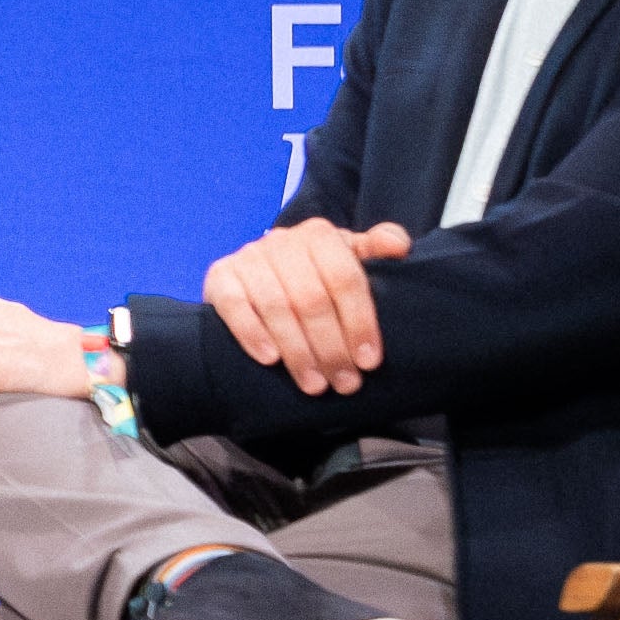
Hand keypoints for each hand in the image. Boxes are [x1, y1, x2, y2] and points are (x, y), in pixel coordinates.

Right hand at [206, 218, 417, 394]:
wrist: (260, 273)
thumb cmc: (314, 273)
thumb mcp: (347, 258)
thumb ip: (375, 249)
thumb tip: (399, 245)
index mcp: (320, 235)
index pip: (345, 278)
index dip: (359, 322)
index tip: (369, 361)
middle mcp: (281, 241)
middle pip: (311, 299)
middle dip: (331, 347)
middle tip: (345, 383)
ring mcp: (248, 257)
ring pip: (276, 307)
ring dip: (298, 352)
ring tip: (315, 384)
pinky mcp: (220, 276)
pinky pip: (234, 306)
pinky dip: (253, 334)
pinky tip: (271, 360)